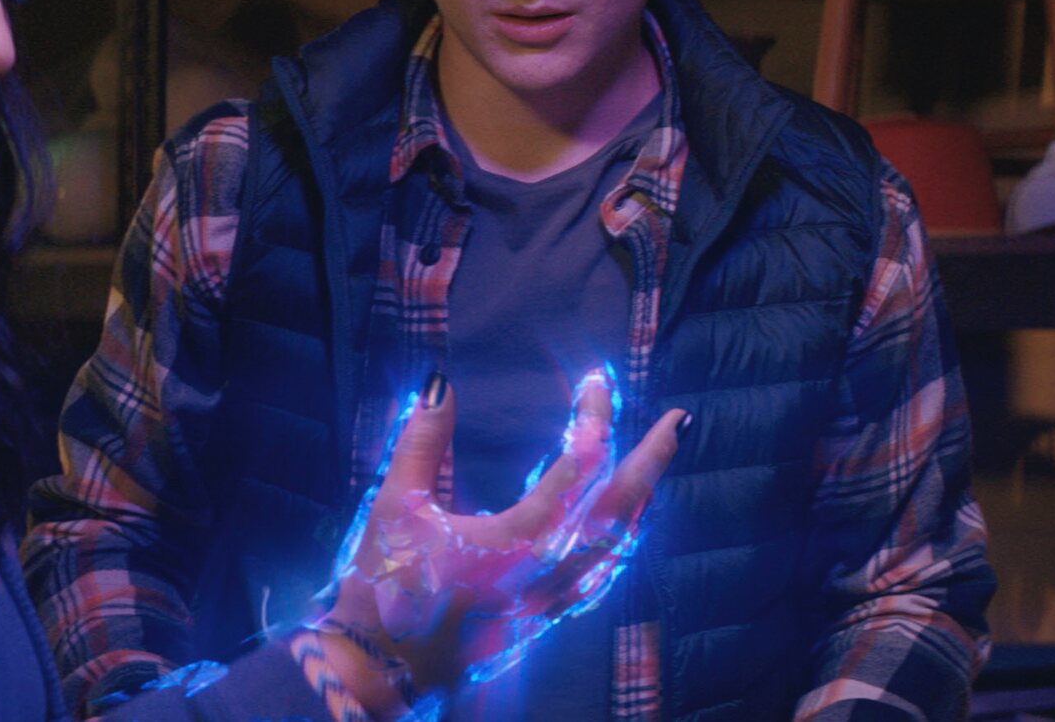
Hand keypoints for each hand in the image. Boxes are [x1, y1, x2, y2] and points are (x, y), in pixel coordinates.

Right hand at [312, 369, 685, 717]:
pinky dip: (618, 543)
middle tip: (679, 422)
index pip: (577, 470)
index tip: (598, 383)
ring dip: (639, 502)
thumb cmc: (381, 587)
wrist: (375, 672)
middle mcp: (546, 576)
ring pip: (616, 550)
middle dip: (651, 462)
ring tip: (653, 464)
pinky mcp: (541, 623)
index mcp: (515, 544)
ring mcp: (549, 604)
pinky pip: (599, 578)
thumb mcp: (394, 506)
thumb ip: (422, 442)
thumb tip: (439, 383)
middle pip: (619, 513)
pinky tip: (618, 531)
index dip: (593, 420)